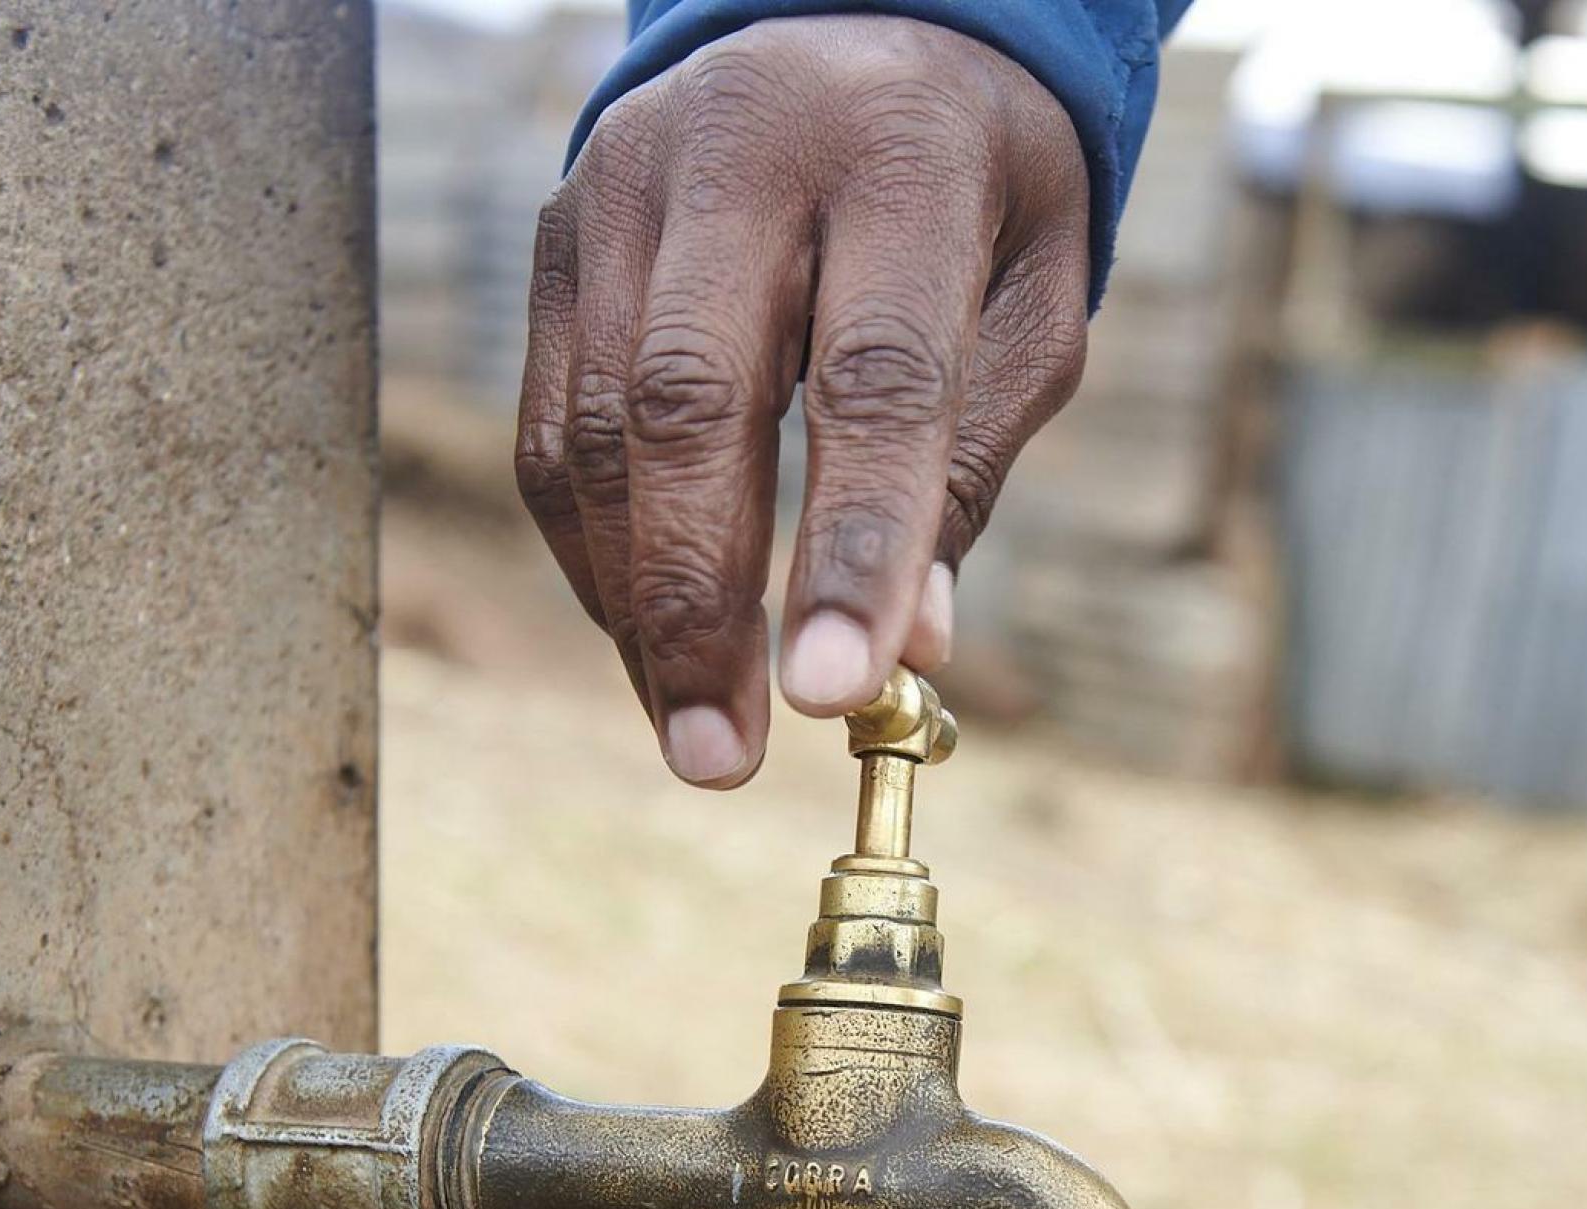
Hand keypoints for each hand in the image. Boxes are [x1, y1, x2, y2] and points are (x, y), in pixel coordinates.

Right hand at [514, 18, 1091, 786]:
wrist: (853, 25)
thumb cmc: (971, 190)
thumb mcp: (1031, 298)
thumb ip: (973, 464)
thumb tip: (910, 646)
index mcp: (896, 152)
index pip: (868, 372)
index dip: (847, 543)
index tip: (831, 694)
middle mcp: (737, 151)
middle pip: (688, 400)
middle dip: (702, 600)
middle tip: (724, 756)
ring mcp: (620, 187)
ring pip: (600, 424)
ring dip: (638, 603)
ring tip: (694, 733)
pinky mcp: (555, 235)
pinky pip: (556, 424)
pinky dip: (598, 553)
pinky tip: (652, 642)